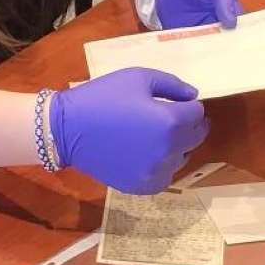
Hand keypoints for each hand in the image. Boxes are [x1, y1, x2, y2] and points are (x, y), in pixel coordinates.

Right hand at [51, 69, 208, 194]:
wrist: (66, 129)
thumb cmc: (102, 98)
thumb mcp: (138, 78)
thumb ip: (172, 85)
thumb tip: (193, 96)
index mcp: (170, 122)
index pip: (197, 113)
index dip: (188, 105)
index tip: (176, 102)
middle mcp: (169, 150)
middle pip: (196, 137)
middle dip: (188, 125)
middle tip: (170, 117)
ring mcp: (156, 172)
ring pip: (182, 157)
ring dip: (176, 146)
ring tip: (154, 135)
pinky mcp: (143, 187)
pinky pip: (166, 175)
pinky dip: (162, 165)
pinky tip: (146, 153)